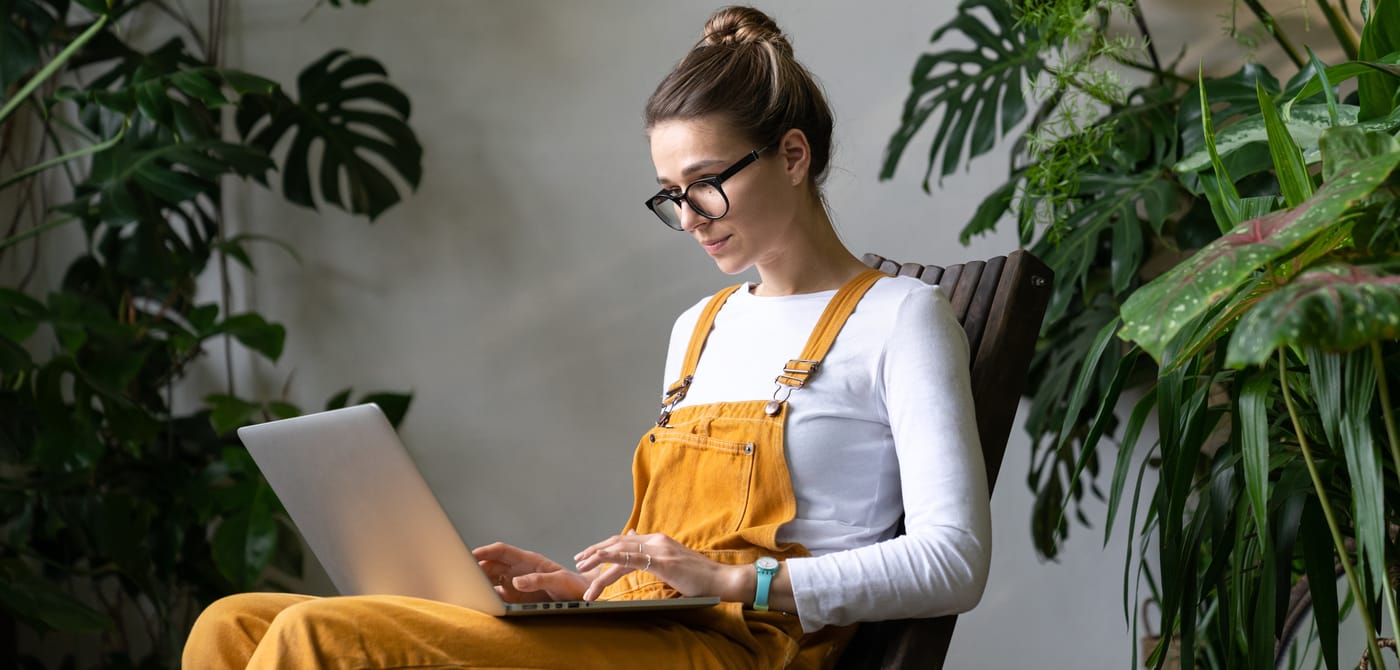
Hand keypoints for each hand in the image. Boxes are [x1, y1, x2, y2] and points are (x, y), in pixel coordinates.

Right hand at [472, 542, 589, 602]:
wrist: (580, 597)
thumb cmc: (572, 585)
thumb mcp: (559, 581)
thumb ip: (539, 580)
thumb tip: (516, 582)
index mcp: (528, 560)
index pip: (502, 551)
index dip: (486, 551)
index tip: (472, 554)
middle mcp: (518, 570)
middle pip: (492, 564)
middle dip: (477, 567)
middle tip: (463, 573)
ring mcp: (515, 583)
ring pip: (491, 579)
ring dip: (480, 581)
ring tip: (467, 587)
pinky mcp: (516, 597)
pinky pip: (497, 594)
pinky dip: (487, 596)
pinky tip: (480, 600)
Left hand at [572, 530, 745, 601]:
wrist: (721, 579)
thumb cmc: (699, 576)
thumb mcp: (673, 562)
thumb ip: (655, 556)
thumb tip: (639, 548)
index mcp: (657, 540)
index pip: (624, 540)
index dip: (604, 547)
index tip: (588, 556)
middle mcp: (656, 540)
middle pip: (617, 542)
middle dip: (595, 551)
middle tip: (578, 561)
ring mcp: (659, 548)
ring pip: (620, 550)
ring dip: (598, 559)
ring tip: (583, 569)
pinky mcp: (662, 560)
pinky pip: (632, 556)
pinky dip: (612, 556)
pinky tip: (599, 559)